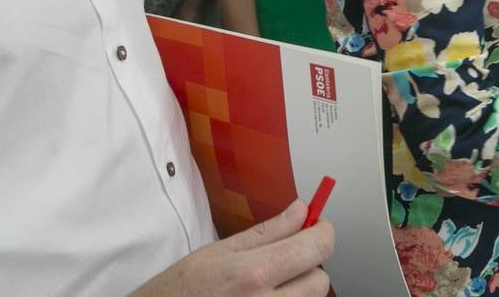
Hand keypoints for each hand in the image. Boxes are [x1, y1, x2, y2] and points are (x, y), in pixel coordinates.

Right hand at [130, 199, 332, 296]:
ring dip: (297, 290)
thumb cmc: (176, 293)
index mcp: (253, 274)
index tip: (316, 226)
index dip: (321, 232)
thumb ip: (265, 232)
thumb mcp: (216, 253)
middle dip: (307, 265)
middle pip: (319, 279)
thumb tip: (300, 210)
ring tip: (264, 287)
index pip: (317, 247)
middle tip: (283, 261)